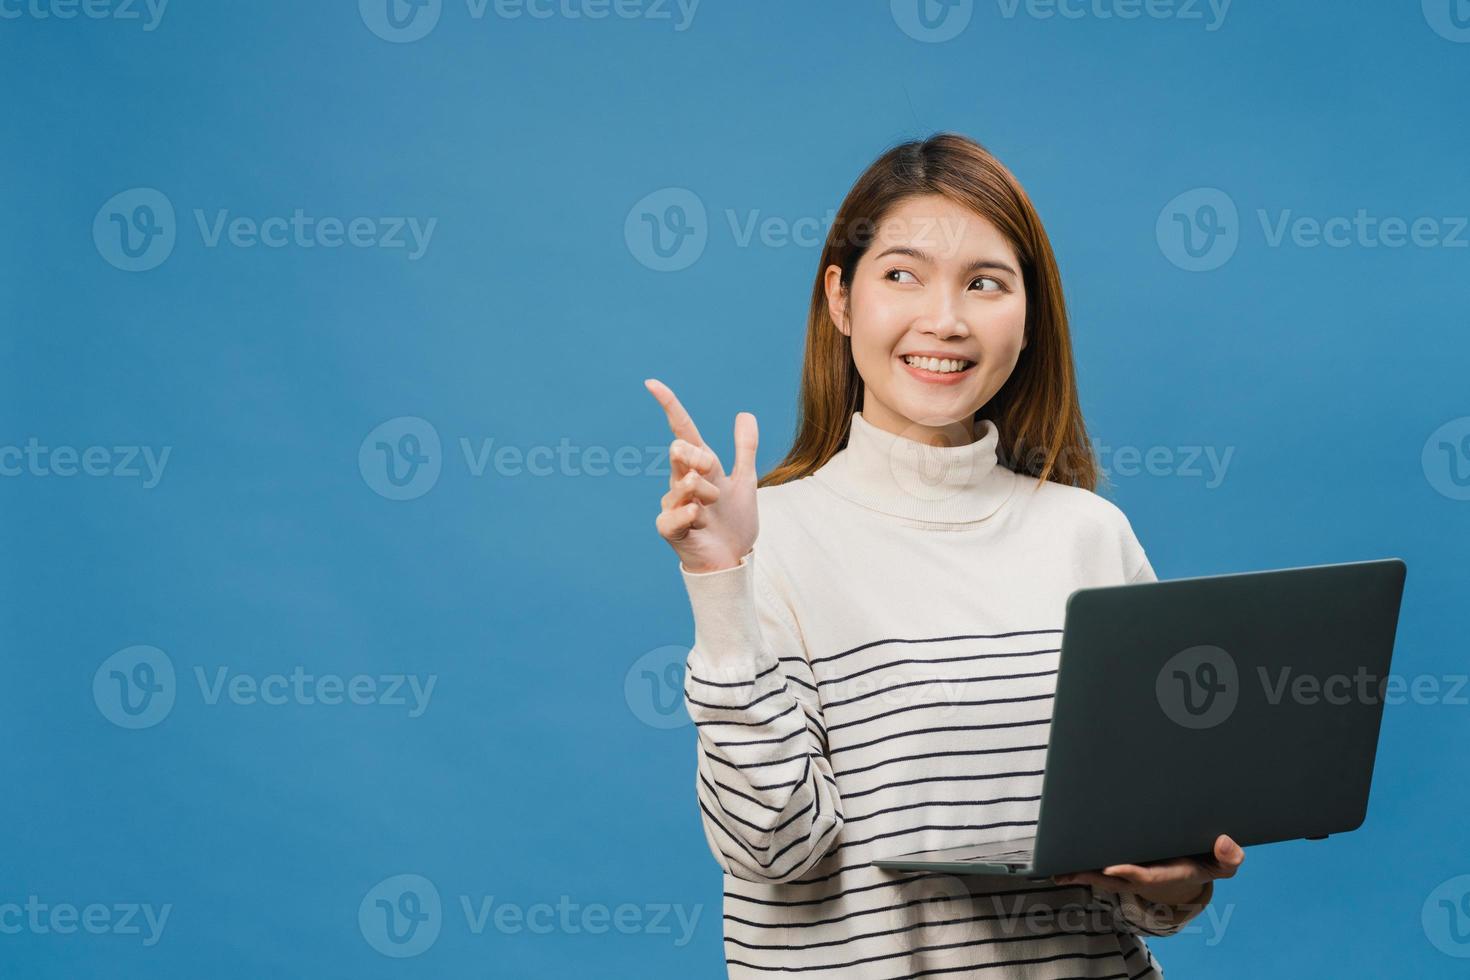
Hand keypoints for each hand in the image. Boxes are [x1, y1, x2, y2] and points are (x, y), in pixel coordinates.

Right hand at [645, 378, 758, 573]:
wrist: (732, 559)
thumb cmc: (734, 522)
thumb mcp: (745, 481)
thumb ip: (745, 449)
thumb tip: (745, 414)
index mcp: (698, 467)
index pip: (681, 430)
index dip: (669, 405)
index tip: (652, 383)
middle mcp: (680, 481)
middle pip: (680, 450)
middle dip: (701, 459)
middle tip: (716, 481)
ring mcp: (672, 503)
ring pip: (684, 482)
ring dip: (706, 494)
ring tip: (712, 510)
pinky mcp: (668, 527)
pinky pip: (674, 513)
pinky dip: (689, 513)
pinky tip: (698, 517)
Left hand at [1052, 834, 1244, 909]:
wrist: (1187, 872)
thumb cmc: (1202, 862)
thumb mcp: (1221, 864)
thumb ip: (1228, 857)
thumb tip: (1227, 843)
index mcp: (1165, 874)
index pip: (1145, 875)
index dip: (1129, 872)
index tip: (1112, 866)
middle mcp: (1141, 875)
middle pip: (1112, 877)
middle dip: (1091, 873)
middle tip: (1069, 869)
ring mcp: (1127, 872)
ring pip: (1098, 874)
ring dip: (1078, 871)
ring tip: (1055, 869)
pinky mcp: (1117, 865)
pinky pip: (1093, 867)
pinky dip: (1076, 866)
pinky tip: (1056, 864)